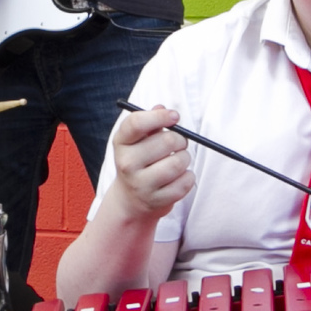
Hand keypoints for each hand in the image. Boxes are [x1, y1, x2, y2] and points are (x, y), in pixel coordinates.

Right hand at [107, 103, 193, 219]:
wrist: (130, 199)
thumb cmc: (140, 161)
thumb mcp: (138, 140)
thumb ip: (150, 122)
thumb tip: (162, 108)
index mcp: (121, 143)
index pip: (136, 123)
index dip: (159, 116)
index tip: (175, 116)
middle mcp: (127, 164)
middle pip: (167, 141)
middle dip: (180, 140)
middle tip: (179, 143)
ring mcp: (140, 185)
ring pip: (178, 163)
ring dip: (185, 159)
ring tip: (178, 161)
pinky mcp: (156, 201)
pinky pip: (185, 182)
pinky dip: (188, 177)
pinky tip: (179, 177)